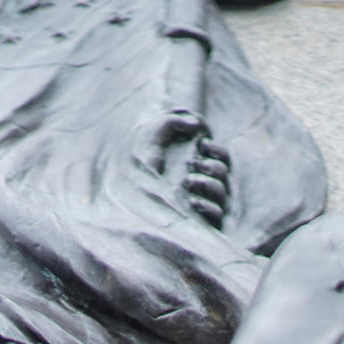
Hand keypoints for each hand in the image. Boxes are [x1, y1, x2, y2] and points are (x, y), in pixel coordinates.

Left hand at [133, 108, 230, 226]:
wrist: (120, 188)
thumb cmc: (138, 159)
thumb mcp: (151, 134)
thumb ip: (171, 121)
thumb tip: (194, 123)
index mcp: (199, 163)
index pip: (221, 156)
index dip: (216, 149)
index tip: (201, 144)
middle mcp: (204, 182)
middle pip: (223, 172)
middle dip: (211, 166)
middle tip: (191, 164)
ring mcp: (203, 202)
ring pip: (221, 193)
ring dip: (209, 184)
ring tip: (189, 181)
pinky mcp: (200, 221)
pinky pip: (216, 216)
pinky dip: (208, 207)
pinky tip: (192, 202)